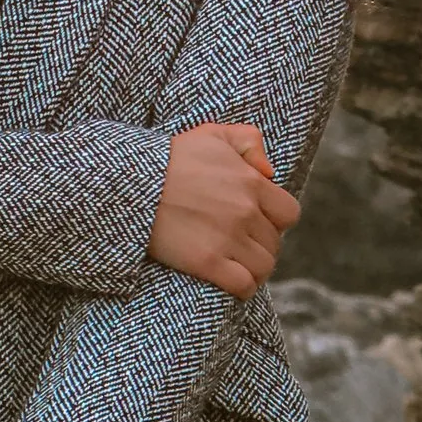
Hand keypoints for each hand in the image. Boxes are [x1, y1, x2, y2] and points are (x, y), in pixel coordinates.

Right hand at [147, 118, 300, 298]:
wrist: (132, 184)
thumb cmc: (170, 157)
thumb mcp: (212, 134)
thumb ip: (249, 141)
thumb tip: (269, 173)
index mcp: (252, 183)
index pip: (289, 214)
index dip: (275, 219)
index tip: (257, 221)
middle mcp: (246, 213)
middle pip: (274, 243)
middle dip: (260, 244)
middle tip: (239, 243)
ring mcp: (229, 239)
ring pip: (264, 267)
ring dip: (254, 268)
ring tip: (237, 264)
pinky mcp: (209, 263)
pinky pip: (244, 286)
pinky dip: (242, 287)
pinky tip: (231, 281)